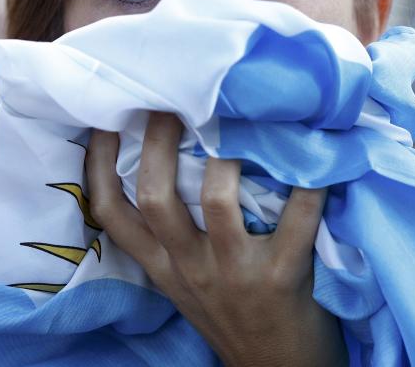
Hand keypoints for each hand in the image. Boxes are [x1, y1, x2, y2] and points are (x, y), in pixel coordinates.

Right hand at [86, 112, 346, 366]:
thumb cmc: (234, 315)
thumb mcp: (188, 281)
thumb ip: (174, 236)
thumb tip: (172, 159)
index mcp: (161, 266)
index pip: (111, 214)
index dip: (98, 165)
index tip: (102, 120)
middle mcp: (188, 268)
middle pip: (155, 195)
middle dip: (160, 140)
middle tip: (174, 98)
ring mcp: (234, 273)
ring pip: (217, 199)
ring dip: (228, 152)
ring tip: (240, 115)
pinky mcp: (283, 278)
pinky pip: (296, 217)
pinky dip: (309, 181)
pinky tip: (316, 153)